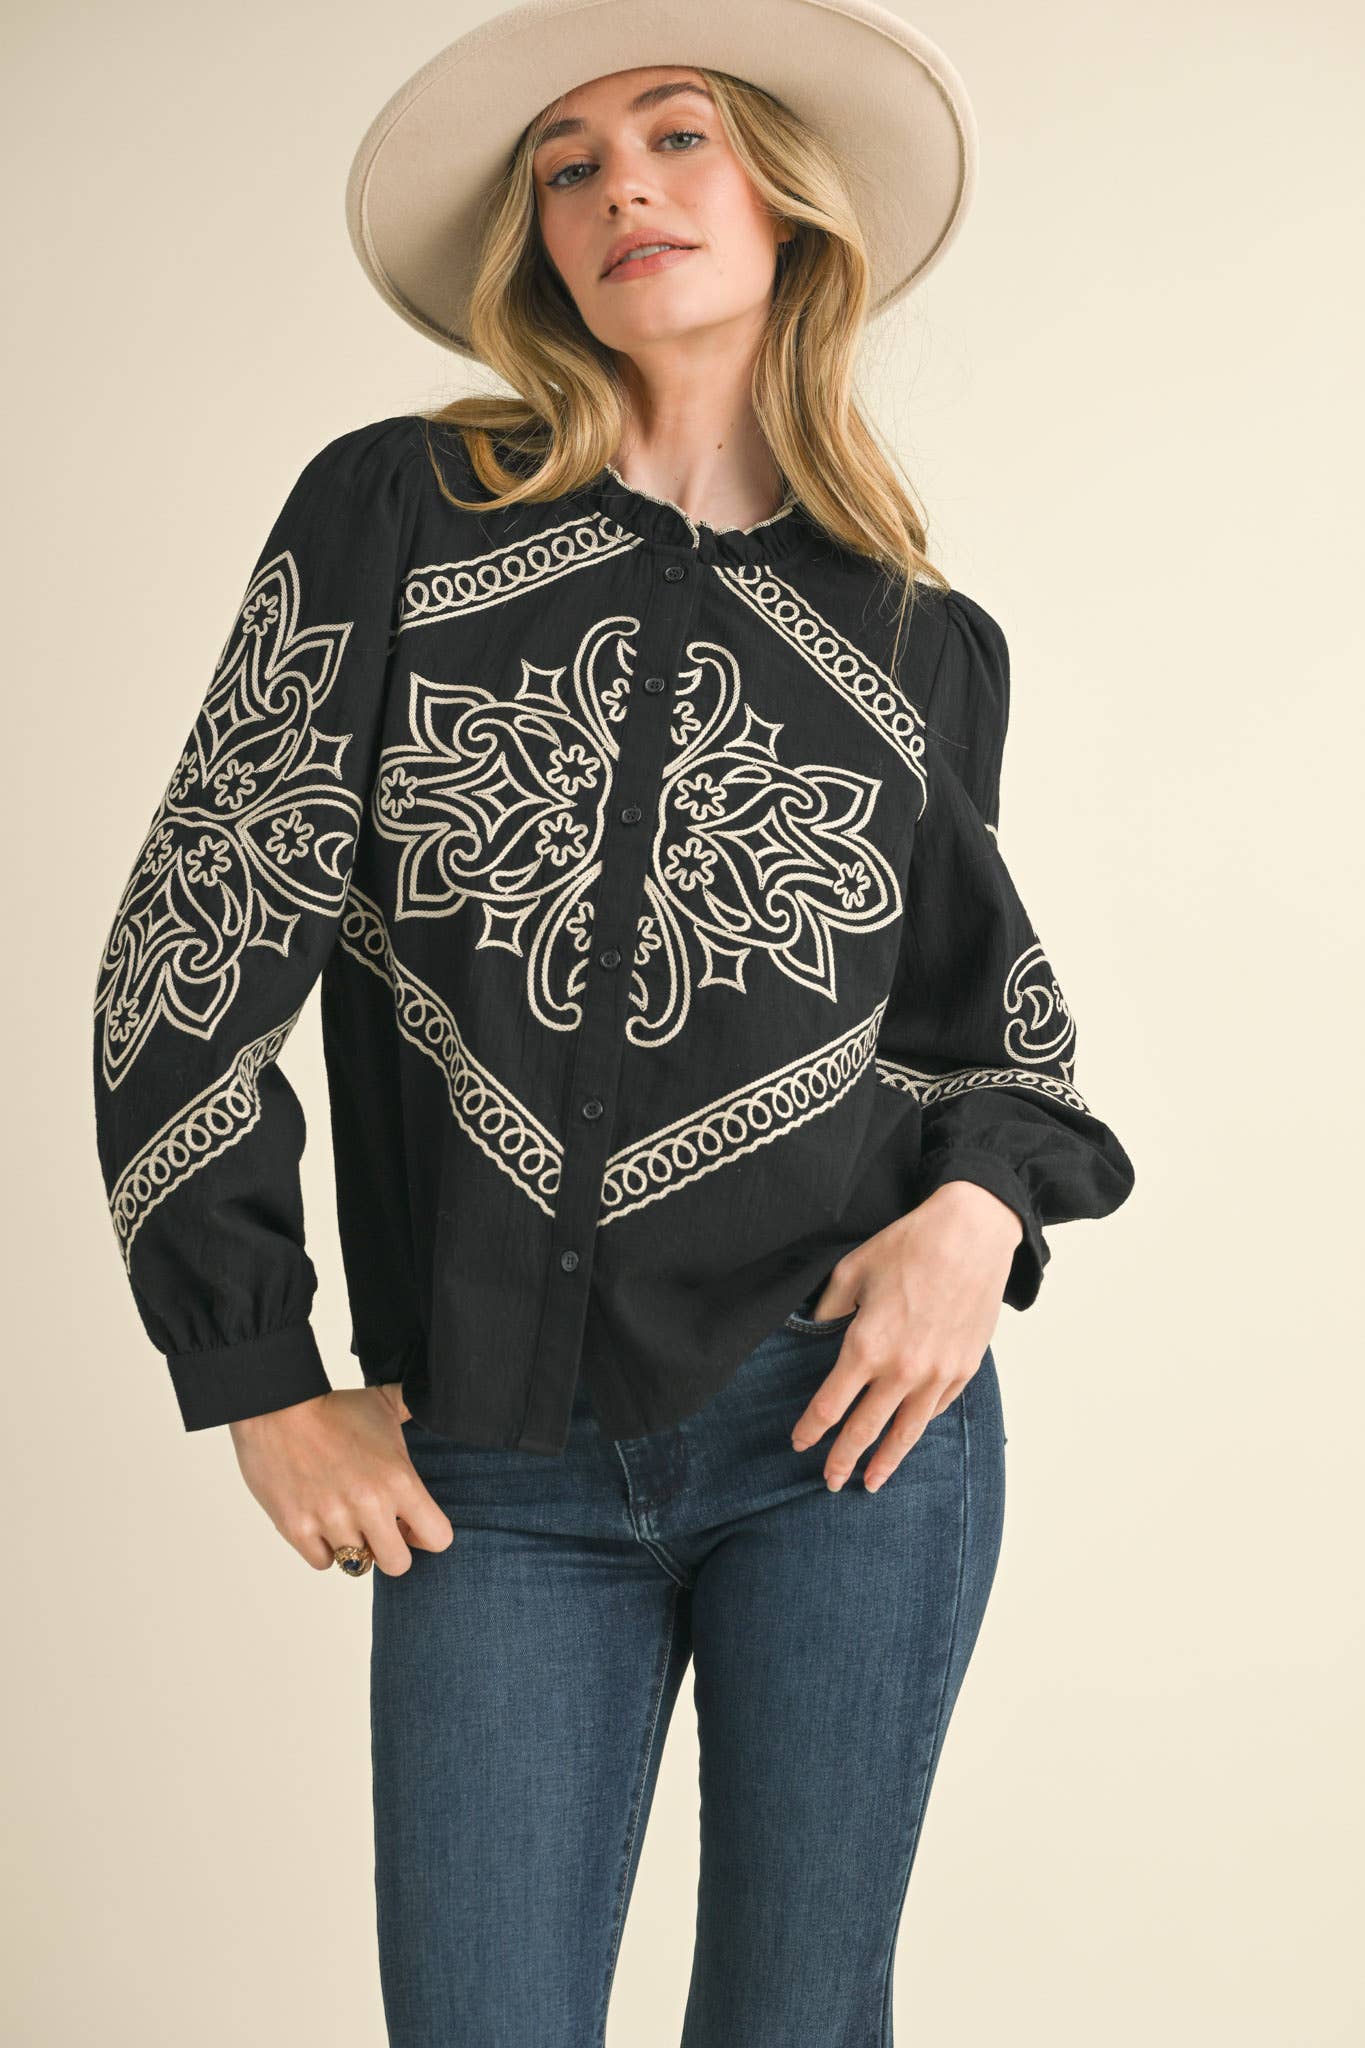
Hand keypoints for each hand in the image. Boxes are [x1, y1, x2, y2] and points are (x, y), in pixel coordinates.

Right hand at [228, 1385, 453, 1574]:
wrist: (276, 1407)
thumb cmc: (331, 1408)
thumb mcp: (384, 1404)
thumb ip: (414, 1408)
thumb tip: (433, 1401)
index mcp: (399, 1480)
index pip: (438, 1538)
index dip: (426, 1534)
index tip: (409, 1523)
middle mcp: (370, 1506)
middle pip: (398, 1566)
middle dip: (390, 1550)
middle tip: (376, 1528)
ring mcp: (332, 1520)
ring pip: (357, 1565)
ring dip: (353, 1546)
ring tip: (343, 1516)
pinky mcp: (297, 1529)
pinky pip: (322, 1562)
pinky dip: (322, 1548)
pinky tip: (319, 1520)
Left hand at [788, 1182, 1021, 1491]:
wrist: (971, 1234)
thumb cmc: (910, 1245)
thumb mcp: (852, 1270)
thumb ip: (828, 1308)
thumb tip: (814, 1328)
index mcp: (866, 1347)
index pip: (829, 1405)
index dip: (810, 1429)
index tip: (798, 1443)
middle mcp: (901, 1370)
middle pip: (864, 1430)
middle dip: (842, 1459)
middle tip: (829, 1481)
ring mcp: (937, 1374)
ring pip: (906, 1432)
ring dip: (885, 1461)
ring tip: (871, 1483)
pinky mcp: (964, 1368)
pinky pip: (936, 1408)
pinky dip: (919, 1425)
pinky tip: (908, 1434)